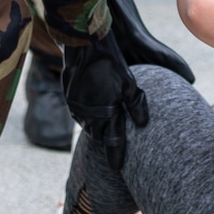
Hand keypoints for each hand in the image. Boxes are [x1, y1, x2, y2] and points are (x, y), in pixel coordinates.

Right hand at [61, 35, 148, 169]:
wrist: (84, 46)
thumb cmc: (111, 63)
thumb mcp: (129, 83)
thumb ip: (136, 105)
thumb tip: (143, 124)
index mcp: (107, 112)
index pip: (112, 142)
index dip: (116, 155)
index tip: (118, 167)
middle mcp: (89, 114)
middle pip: (99, 136)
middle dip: (107, 140)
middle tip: (114, 146)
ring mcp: (77, 107)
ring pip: (88, 126)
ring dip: (96, 129)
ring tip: (105, 129)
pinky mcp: (69, 99)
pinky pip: (79, 116)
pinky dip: (88, 118)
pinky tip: (94, 112)